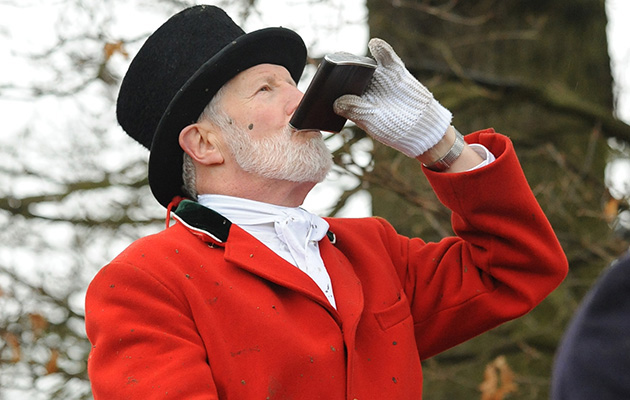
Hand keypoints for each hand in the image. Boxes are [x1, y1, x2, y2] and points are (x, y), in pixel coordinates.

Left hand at [334, 38, 451, 157]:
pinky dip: (381, 50)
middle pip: (349, 73)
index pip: (338, 90)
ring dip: (358, 59)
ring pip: (365, 64)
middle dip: (342, 69)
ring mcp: (379, 78)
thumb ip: (356, 110)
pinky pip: (386, 57)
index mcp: (355, 102)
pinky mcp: (394, 71)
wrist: (423, 127)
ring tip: (349, 57)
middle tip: (333, 65)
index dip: (329, 86)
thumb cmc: (395, 128)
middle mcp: (365, 88)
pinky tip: (375, 45)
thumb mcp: (373, 121)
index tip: (322, 83)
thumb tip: (336, 102)